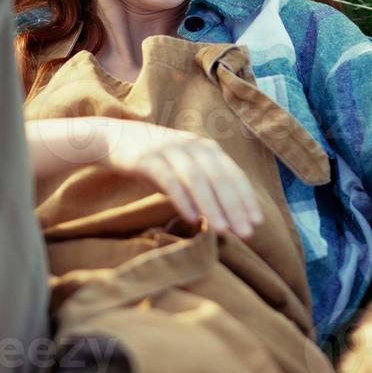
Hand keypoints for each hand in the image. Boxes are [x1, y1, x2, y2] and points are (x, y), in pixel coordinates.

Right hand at [29, 117, 262, 236]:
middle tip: (245, 233)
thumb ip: (205, 187)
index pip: (234, 175)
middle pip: (220, 178)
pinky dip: (183, 200)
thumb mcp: (185, 168)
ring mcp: (170, 150)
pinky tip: (193, 219)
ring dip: (213, 207)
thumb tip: (228, 220)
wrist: (114, 138)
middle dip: (235, 208)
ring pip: (198, 180)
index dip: (247, 199)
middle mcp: (193, 146)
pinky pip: (170, 181)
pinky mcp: (148, 158)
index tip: (257, 223)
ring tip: (223, 231)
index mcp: (207, 148)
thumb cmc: (156, 160)